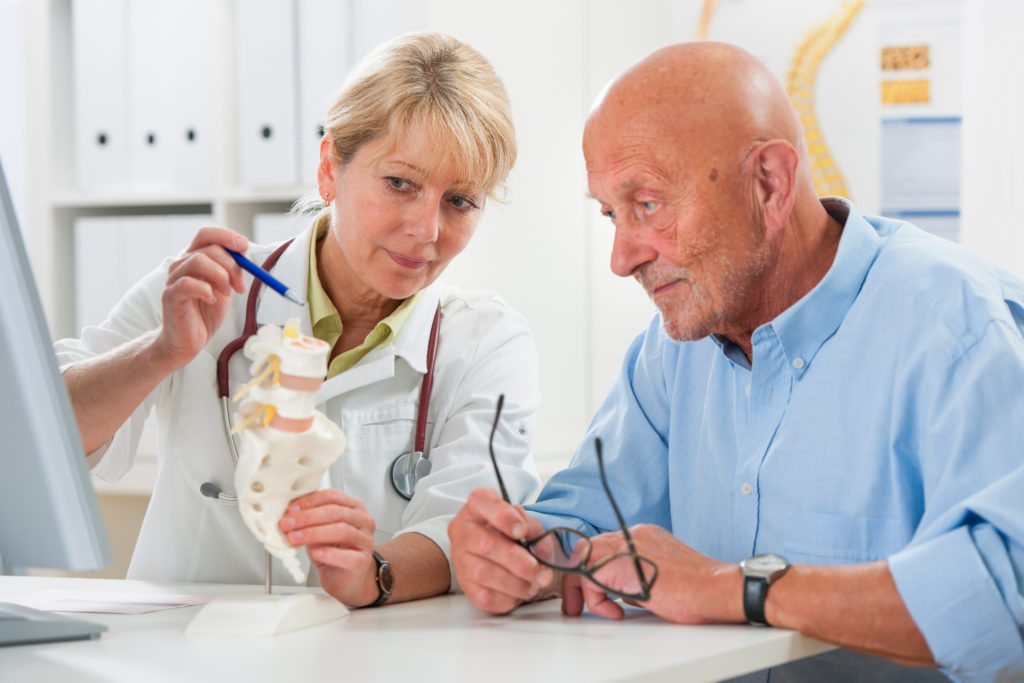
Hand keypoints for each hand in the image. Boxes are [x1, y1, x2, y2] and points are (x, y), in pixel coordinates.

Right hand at [155, 227, 248, 368]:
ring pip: (198, 261)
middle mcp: (182, 265)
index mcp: (195, 259)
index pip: (206, 234)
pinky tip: (211, 300)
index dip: (226, 236)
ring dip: (220, 276)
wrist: (188, 340)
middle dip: (232, 265)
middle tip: (240, 286)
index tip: (244, 246)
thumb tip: (245, 252)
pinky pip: (188, 283)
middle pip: (209, 249)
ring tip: (226, 293)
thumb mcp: (225, 287)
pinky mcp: (170, 296)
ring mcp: (174, 279)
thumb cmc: (205, 313)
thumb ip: (232, 270)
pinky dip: (206, 290)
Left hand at [278, 488, 378, 606]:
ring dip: (313, 533)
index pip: (332, 496)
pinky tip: (315, 553)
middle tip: (287, 524)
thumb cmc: (334, 551)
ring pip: (341, 531)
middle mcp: (363, 521)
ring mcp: (365, 541)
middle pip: (335, 512)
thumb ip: (309, 519)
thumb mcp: (320, 530)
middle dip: (306, 517)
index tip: (290, 510)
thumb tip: (288, 513)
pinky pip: (348, 556)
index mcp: (354, 508)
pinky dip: (329, 553)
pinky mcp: (363, 562)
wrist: (346, 578)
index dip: (309, 502)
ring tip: (294, 538)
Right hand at [448, 487, 555, 614]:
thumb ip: (534, 530)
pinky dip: (506, 598)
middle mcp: (462, 530)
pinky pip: (483, 596)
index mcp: (477, 506)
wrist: (501, 553)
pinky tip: (519, 593)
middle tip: (543, 572)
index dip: (502, 516)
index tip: (522, 531)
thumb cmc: (512, 533)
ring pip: (483, 573)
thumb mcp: (526, 522)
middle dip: (518, 562)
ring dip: (515, 583)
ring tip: (534, 585)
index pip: (481, 501)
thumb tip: (540, 551)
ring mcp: (460, 558)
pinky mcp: (464, 585)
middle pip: (485, 544)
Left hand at [561, 524, 742, 623]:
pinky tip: (615, 612)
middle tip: (576, 605)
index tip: (594, 594)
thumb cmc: (697, 590)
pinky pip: (589, 577)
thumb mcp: (660, 576)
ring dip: (584, 589)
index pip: (604, 546)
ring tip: (599, 610)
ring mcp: (627, 546)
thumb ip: (637, 576)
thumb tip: (618, 592)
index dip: (593, 570)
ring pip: (583, 559)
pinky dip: (595, 599)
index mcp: (643, 536)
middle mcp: (633, 534)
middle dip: (580, 579)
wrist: (717, 588)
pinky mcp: (622, 564)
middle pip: (589, 549)